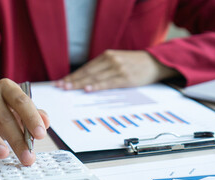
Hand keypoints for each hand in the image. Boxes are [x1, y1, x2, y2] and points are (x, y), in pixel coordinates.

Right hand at [0, 78, 49, 165]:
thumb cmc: (5, 111)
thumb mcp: (21, 112)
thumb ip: (35, 115)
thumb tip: (46, 121)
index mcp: (8, 88)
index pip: (22, 102)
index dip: (32, 118)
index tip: (40, 135)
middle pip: (4, 116)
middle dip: (17, 139)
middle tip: (27, 157)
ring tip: (3, 154)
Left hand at [56, 50, 179, 91]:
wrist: (155, 62)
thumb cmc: (134, 64)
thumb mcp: (117, 60)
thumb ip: (103, 67)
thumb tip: (86, 79)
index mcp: (107, 56)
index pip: (86, 67)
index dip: (73, 75)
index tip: (61, 82)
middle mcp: (110, 60)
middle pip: (87, 72)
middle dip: (72, 80)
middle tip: (59, 86)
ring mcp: (117, 69)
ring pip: (94, 78)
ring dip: (79, 84)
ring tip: (68, 88)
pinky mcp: (125, 78)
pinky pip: (108, 83)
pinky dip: (96, 86)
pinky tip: (87, 89)